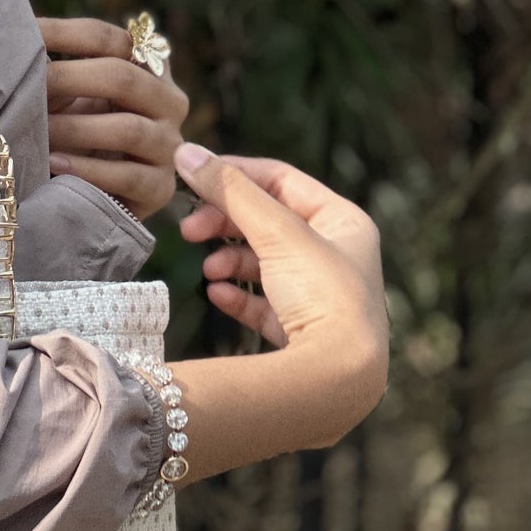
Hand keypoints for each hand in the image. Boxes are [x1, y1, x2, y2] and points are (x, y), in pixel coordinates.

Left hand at [37, 15, 189, 220]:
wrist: (90, 196)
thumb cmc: (72, 135)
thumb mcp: (66, 95)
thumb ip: (54, 65)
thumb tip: (19, 30)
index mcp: (149, 70)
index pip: (117, 41)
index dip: (70, 34)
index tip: (29, 34)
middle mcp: (168, 103)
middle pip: (125, 79)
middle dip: (71, 79)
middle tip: (32, 83)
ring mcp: (169, 147)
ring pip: (129, 129)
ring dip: (77, 129)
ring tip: (39, 130)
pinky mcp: (159, 189)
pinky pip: (128, 176)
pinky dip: (87, 170)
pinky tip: (55, 164)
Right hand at [163, 144, 388, 472]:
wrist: (339, 378)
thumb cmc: (323, 298)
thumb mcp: (276, 234)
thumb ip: (230, 192)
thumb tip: (186, 152)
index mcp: (344, 222)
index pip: (282, 181)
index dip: (236, 175)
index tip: (194, 177)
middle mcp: (337, 256)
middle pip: (268, 221)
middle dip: (226, 223)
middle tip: (189, 229)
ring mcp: (319, 297)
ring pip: (263, 264)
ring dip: (230, 261)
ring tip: (210, 269)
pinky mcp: (302, 333)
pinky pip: (263, 305)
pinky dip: (238, 296)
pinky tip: (218, 294)